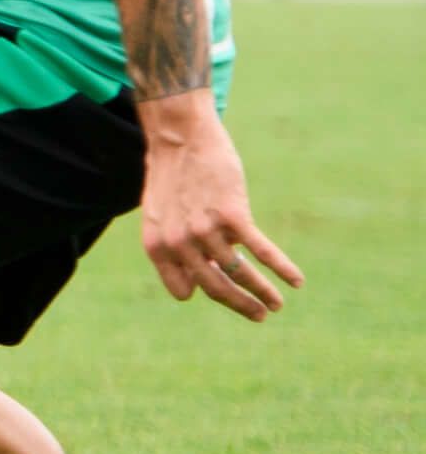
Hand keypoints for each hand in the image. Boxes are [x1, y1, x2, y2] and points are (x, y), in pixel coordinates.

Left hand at [137, 112, 301, 321]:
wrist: (180, 137)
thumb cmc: (173, 177)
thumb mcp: (160, 217)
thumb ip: (175, 249)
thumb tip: (194, 287)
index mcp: (157, 246)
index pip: (186, 288)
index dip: (209, 293)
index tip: (230, 296)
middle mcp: (179, 242)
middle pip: (215, 287)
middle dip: (241, 305)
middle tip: (260, 316)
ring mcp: (205, 229)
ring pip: (240, 273)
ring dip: (264, 293)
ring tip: (277, 304)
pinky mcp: (232, 214)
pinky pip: (261, 251)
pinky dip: (282, 268)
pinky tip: (296, 281)